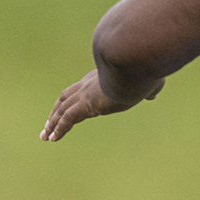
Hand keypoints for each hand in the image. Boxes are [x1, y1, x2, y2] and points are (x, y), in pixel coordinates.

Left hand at [39, 69, 164, 141]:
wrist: (135, 62)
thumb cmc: (144, 68)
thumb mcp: (149, 78)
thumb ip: (150, 86)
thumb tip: (154, 92)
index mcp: (100, 77)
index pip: (81, 89)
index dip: (72, 99)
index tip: (66, 108)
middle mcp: (88, 84)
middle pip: (65, 98)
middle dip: (55, 111)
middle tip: (47, 124)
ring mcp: (86, 94)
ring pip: (62, 109)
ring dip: (53, 123)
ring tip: (45, 135)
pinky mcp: (87, 104)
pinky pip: (68, 118)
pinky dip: (59, 128)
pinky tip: (53, 138)